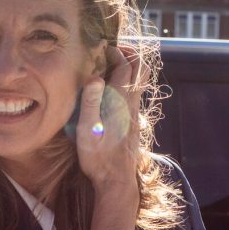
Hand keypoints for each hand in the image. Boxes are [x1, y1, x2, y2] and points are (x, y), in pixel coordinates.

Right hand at [75, 45, 141, 229]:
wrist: (116, 180)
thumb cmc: (99, 156)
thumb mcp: (87, 129)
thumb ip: (91, 101)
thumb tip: (94, 76)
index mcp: (121, 101)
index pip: (125, 66)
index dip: (115, 52)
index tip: (101, 49)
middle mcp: (132, 104)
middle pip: (141, 68)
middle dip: (129, 53)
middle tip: (112, 51)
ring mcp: (135, 113)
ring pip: (140, 81)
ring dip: (130, 68)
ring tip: (111, 65)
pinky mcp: (133, 122)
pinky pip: (135, 94)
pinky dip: (127, 83)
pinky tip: (112, 90)